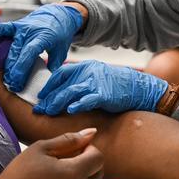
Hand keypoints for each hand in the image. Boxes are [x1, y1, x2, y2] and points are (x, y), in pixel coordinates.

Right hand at [0, 4, 82, 91]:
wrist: (59, 15)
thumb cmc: (60, 35)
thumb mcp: (62, 51)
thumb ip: (54, 65)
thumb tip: (47, 82)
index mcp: (42, 38)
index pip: (29, 54)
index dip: (22, 68)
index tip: (17, 81)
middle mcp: (30, 32)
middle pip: (17, 54)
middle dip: (13, 71)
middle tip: (12, 85)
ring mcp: (22, 28)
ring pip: (10, 47)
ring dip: (6, 63)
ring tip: (5, 78)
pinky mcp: (17, 25)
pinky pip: (5, 28)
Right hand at [0, 128, 103, 178]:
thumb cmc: (19, 174)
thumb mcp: (41, 149)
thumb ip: (69, 139)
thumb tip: (92, 132)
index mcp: (74, 173)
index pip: (98, 157)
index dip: (87, 150)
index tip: (71, 150)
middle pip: (98, 173)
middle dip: (86, 164)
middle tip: (62, 163)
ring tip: (55, 178)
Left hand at [35, 60, 167, 114]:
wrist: (139, 88)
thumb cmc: (117, 86)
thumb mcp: (97, 77)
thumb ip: (81, 82)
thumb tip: (64, 92)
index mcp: (85, 66)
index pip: (61, 73)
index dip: (49, 85)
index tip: (41, 96)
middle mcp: (89, 72)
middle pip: (62, 84)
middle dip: (48, 97)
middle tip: (39, 108)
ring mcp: (96, 82)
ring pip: (70, 92)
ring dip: (56, 103)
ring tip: (48, 111)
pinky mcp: (104, 94)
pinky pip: (87, 99)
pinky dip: (77, 105)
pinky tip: (70, 110)